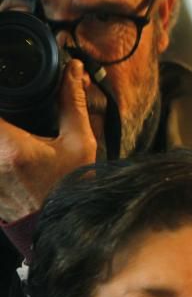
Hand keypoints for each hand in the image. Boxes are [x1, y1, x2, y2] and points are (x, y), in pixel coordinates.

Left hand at [0, 59, 97, 221]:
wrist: (61, 226)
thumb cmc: (71, 187)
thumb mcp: (80, 144)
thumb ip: (72, 104)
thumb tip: (74, 70)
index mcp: (9, 144)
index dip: (2, 92)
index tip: (7, 83)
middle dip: (3, 109)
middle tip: (20, 118)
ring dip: (5, 126)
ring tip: (20, 133)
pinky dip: (3, 146)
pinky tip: (15, 152)